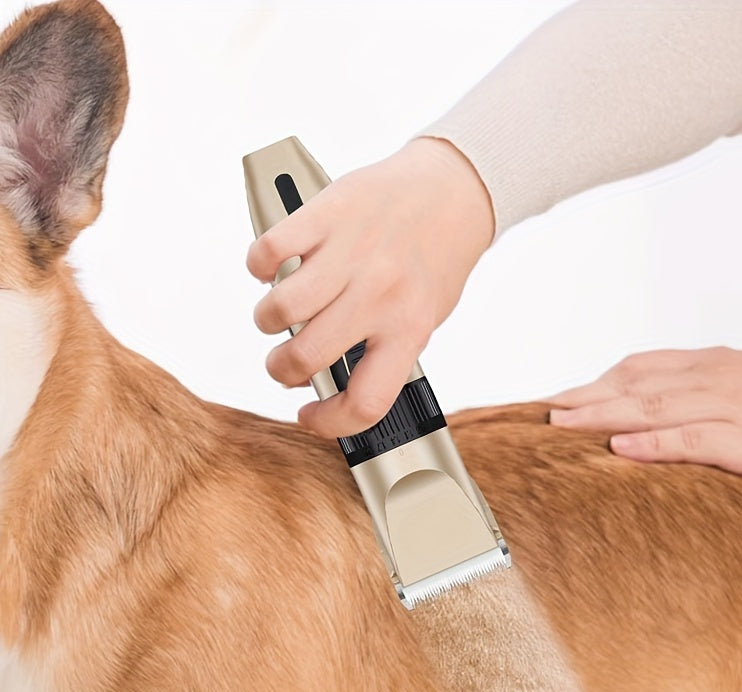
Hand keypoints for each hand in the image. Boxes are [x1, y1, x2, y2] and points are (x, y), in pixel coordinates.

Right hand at [246, 137, 492, 437]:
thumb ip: (384, 350)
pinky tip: (274, 268)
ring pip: (280, 310)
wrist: (453, 189)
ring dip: (267, 320)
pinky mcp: (326, 214)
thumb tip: (330, 379)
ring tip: (279, 314)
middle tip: (285, 362)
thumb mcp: (425, 317)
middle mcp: (379, 294)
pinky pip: (269, 251)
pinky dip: (259, 266)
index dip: (329, 422)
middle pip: (306, 358)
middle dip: (282, 370)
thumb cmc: (436, 257)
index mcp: (410, 329)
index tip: (310, 416)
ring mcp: (351, 253)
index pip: (365, 402)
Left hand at [547, 347, 741, 487]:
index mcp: (717, 365)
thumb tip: (671, 402)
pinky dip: (653, 443)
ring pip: (653, 406)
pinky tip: (620, 449)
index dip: (598, 382)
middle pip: (635, 384)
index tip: (562, 394)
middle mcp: (717, 378)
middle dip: (585, 397)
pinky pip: (694, 440)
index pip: (643, 368)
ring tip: (560, 425)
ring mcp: (734, 407)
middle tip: (542, 410)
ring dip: (601, 415)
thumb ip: (714, 388)